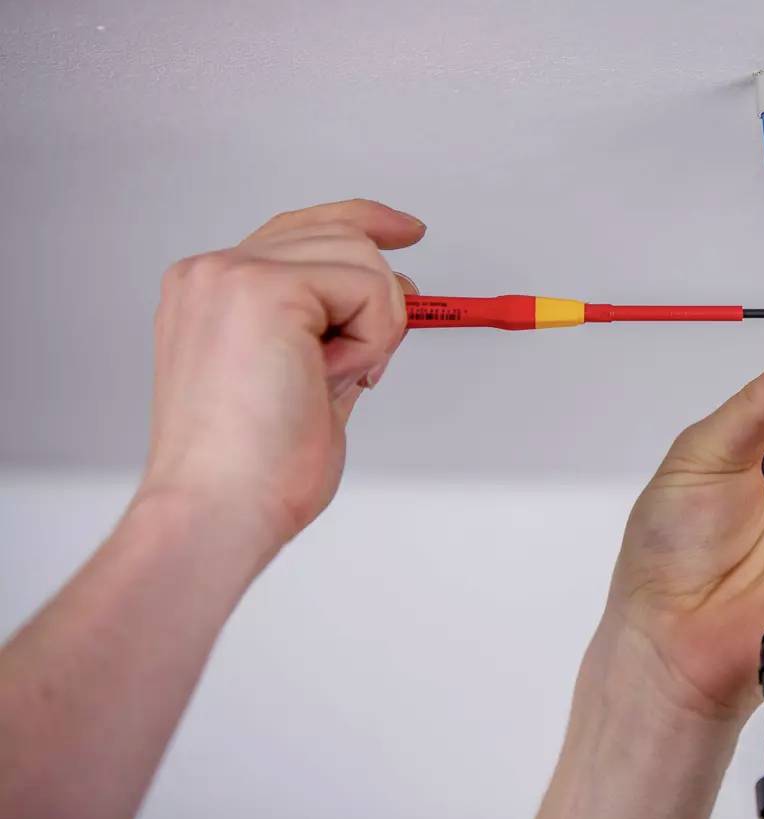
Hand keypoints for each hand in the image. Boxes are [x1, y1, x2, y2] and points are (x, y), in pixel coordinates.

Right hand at [139, 199, 424, 551]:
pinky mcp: (264, 288)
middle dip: (378, 303)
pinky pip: (371, 288)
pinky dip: (373, 340)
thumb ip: (338, 334)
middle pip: (342, 235)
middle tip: (359, 371)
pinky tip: (330, 378)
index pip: (300, 230)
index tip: (410, 231)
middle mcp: (213, 272)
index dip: (362, 223)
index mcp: (213, 292)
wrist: (219, 511)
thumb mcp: (310, 382)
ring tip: (330, 382)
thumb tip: (392, 298)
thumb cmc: (256, 471)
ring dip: (373, 329)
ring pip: (363, 259)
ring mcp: (233, 273)